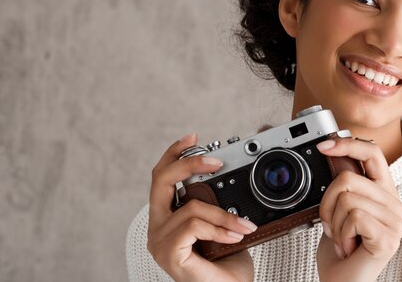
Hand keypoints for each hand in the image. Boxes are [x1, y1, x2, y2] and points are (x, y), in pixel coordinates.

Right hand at [147, 134, 256, 281]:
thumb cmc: (226, 263)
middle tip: (217, 161)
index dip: (174, 153)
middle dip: (189, 163)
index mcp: (167, 216)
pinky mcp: (168, 254)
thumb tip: (236, 171)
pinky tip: (235, 236)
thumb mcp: (223, 223)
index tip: (193, 138)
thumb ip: (220, 202)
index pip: (161, 177)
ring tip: (244, 225)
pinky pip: (193, 226)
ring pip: (190, 207)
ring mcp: (159, 241)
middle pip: (161, 180)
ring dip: (223, 215)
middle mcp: (157, 226)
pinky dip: (219, 228)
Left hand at [316, 138, 401, 281]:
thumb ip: (342, 182)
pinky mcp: (388, 238)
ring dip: (333, 223)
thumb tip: (333, 150)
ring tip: (342, 238)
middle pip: (348, 179)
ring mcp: (394, 221)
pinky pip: (353, 218)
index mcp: (384, 191)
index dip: (347, 144)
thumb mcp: (338, 208)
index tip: (324, 145)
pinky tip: (348, 246)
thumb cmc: (341, 248)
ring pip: (347, 199)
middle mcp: (393, 203)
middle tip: (331, 224)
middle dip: (327, 203)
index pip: (372, 153)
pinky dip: (341, 234)